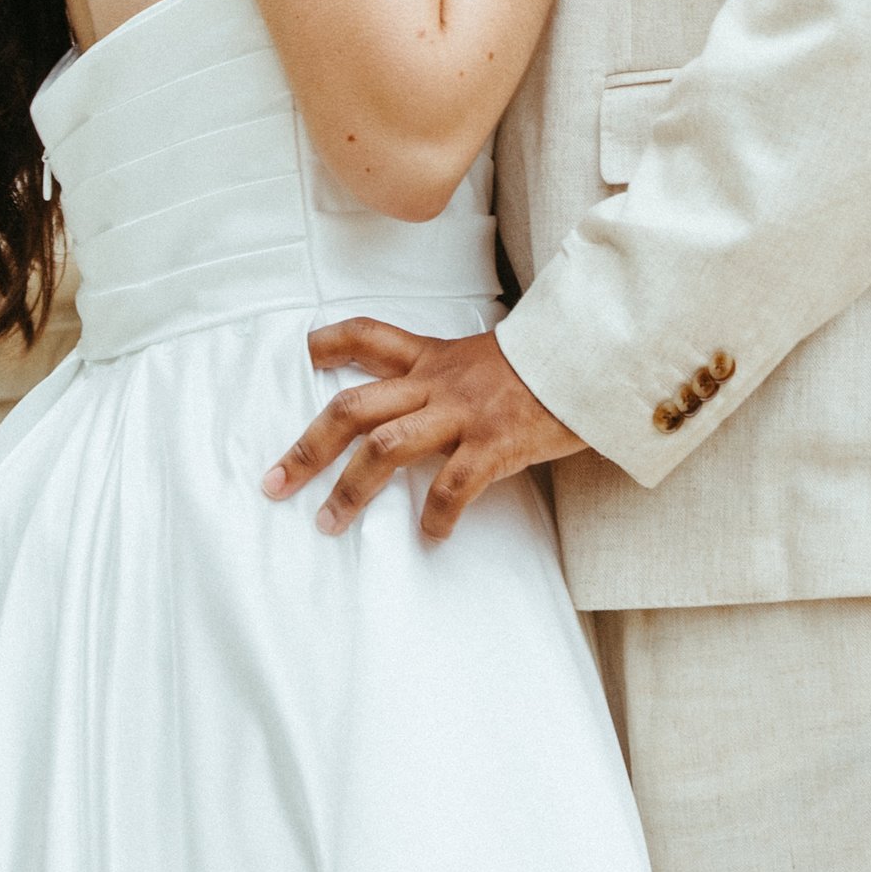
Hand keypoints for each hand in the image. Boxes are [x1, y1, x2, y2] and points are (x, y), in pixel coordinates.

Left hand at [263, 320, 586, 540]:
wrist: (594, 356)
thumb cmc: (545, 364)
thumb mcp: (487, 357)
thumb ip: (451, 376)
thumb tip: (423, 405)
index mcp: (434, 356)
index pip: (370, 336)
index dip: (332, 343)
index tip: (303, 355)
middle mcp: (438, 382)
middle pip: (354, 407)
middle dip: (308, 447)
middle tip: (276, 483)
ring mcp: (463, 413)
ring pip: (385, 448)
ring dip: (350, 489)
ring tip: (328, 522)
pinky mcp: (494, 443)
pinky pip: (453, 485)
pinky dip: (436, 514)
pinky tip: (431, 535)